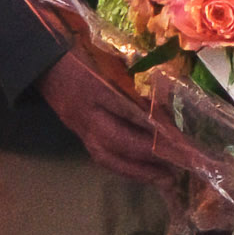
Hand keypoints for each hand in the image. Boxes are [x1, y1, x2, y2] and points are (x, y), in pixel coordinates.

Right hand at [42, 49, 221, 197]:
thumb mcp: (115, 59)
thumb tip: (173, 101)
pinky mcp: (80, 138)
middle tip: (187, 164)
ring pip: (111, 158)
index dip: (160, 128)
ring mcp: (81, 129)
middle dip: (156, 155)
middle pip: (122, 141)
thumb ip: (140, 80)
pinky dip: (127, 170)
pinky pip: (104, 160)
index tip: (185, 139)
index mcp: (98, 88)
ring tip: (169, 179)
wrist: (46, 64)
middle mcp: (88, 114)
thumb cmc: (86, 55)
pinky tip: (147, 174)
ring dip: (142, 171)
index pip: (133, 113)